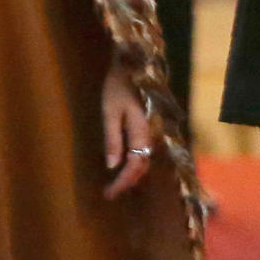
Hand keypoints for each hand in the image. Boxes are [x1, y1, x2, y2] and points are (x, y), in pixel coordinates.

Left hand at [102, 61, 152, 198]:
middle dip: (126, 182)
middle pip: (142, 166)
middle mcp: (150, 135)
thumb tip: (112, 166)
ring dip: (130, 175)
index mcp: (141, 132)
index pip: (134, 166)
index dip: (123, 182)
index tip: (109, 193)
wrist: (132, 66)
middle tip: (109, 193)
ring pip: (143, 160)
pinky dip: (133, 164)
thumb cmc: (118, 87)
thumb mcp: (110, 112)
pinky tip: (123, 166)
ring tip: (115, 185)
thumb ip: (113, 139)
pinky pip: (142, 151)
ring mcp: (150, 131)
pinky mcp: (146, 127)